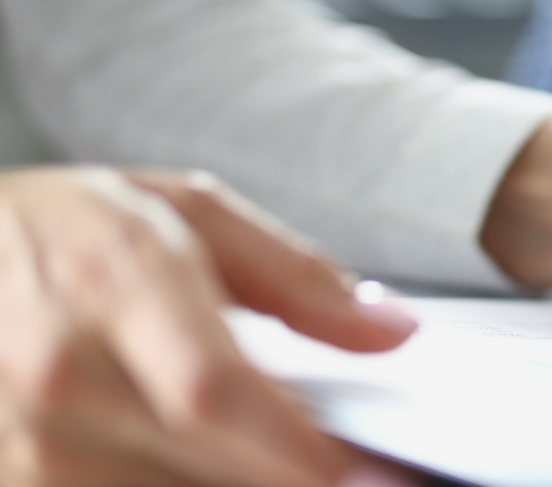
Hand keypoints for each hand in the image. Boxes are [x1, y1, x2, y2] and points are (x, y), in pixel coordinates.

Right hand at [0, 168, 417, 486]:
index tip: (373, 477)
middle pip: (206, 468)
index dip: (298, 450)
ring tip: (280, 458)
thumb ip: (298, 278)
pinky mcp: (16, 486)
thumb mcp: (187, 212)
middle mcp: (63, 377)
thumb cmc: (68, 231)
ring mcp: (27, 449)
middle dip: (294, 481)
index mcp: (113, 285)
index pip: (213, 391)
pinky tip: (220, 468)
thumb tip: (393, 334)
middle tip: (368, 479)